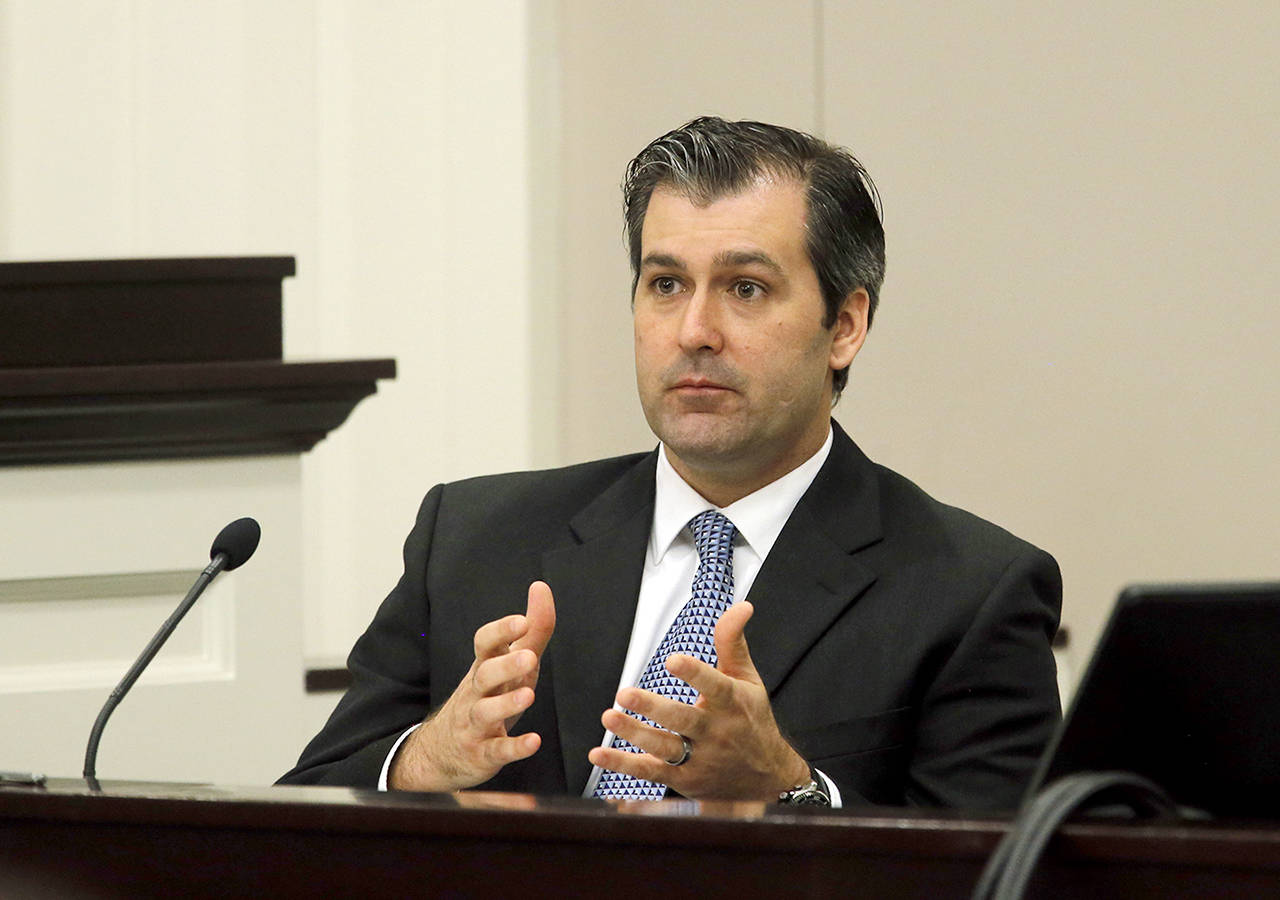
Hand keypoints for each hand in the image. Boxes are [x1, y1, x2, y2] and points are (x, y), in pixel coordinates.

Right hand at [389, 581, 555, 790]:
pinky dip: (514, 747)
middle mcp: (477, 692)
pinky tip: (532, 742)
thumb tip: (541, 588)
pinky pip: (496, 751)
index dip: (501, 631)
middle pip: (484, 675)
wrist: (443, 750)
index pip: (484, 643)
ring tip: (528, 695)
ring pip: (486, 712)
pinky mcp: (482, 753)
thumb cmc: (488, 696)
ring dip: (507, 704)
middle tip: (529, 657)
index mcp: (484, 666)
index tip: (521, 620)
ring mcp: (476, 724)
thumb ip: (532, 629)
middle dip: (505, 665)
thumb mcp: (511, 661)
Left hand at [587, 601, 808, 799]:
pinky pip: (649, 772)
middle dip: (654, 708)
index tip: (672, 660)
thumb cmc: (752, 722)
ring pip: (664, 747)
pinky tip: (599, 754)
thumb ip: (733, 642)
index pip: (714, 685)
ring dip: (634, 734)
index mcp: (731, 703)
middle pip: (683, 719)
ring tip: (610, 717)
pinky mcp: (683, 779)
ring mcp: (699, 758)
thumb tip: (741, 606)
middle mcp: (715, 732)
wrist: (766, 778)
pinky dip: (623, 765)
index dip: (694, 673)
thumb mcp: (748, 679)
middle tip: (625, 694)